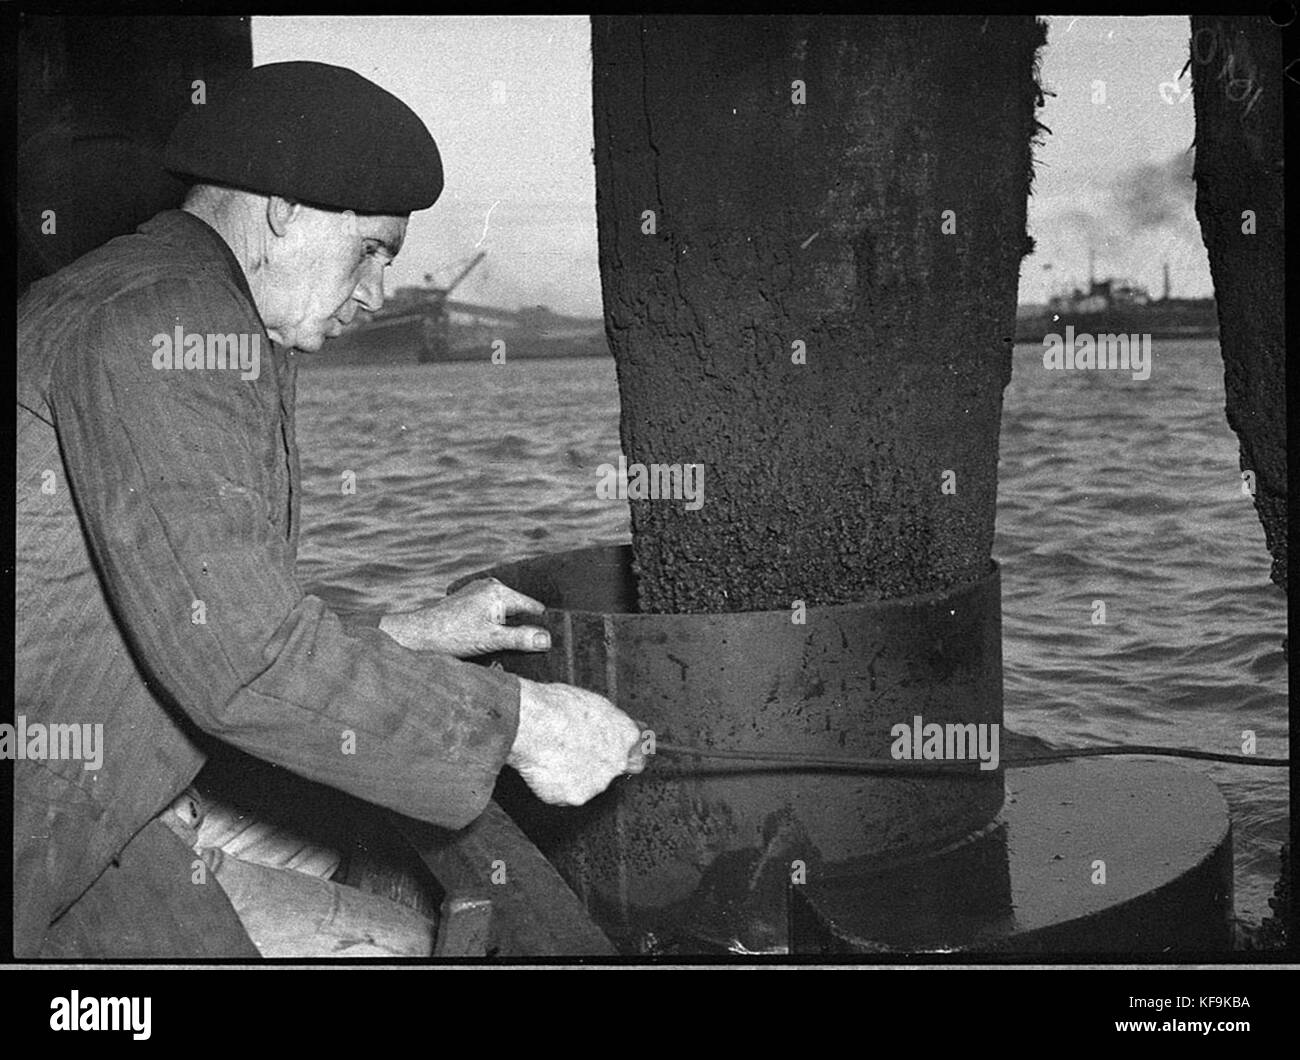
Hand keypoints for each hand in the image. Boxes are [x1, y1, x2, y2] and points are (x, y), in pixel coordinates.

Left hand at [378, 577, 551, 658]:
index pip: (534, 608)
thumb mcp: (491, 640)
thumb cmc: (451, 636)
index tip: (546, 647)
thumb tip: (548, 639)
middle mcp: (490, 586)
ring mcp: (477, 592)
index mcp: (499, 592)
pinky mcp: (468, 601)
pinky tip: (487, 643)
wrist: (416, 635)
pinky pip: (491, 613)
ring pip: (504, 613)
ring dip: (507, 631)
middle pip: (519, 610)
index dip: (541, 627)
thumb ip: (521, 638)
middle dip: (523, 630)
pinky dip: (494, 627)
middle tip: (524, 653)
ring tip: (502, 649)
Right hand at [508, 678, 645, 805]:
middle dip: (599, 766)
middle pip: (613, 771)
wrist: (533, 724)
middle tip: (576, 753)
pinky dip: (554, 785)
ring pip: (588, 784)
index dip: (625, 752)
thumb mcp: (591, 702)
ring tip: (553, 754)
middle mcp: (617, 762)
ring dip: (574, 775)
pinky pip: (564, 794)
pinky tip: (545, 767)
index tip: (616, 752)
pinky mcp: (575, 797)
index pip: (639, 752)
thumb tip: (604, 724)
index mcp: (625, 735)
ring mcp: (597, 783)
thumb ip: (606, 722)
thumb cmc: (557, 706)